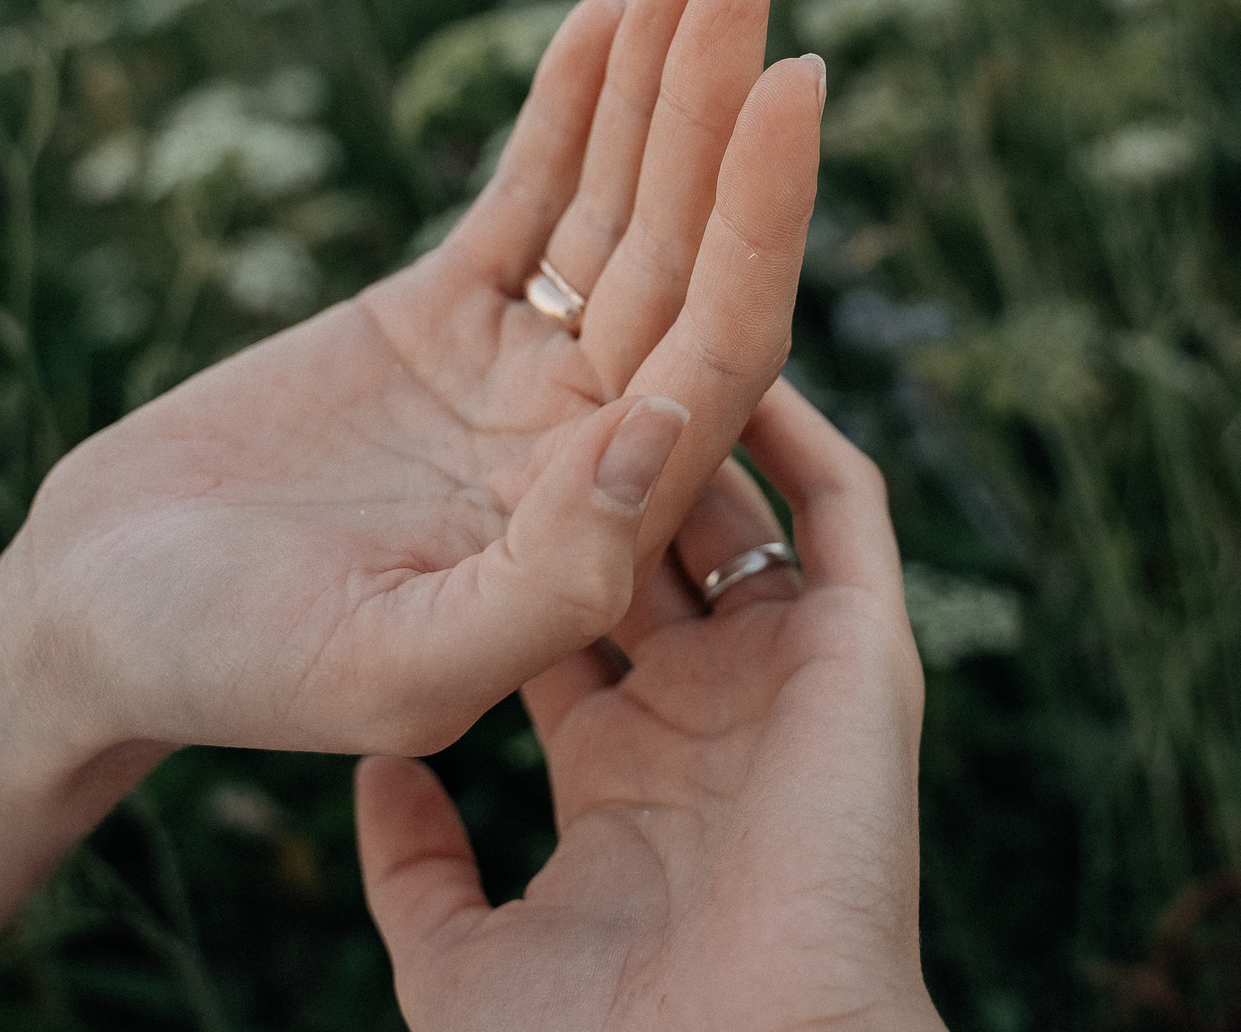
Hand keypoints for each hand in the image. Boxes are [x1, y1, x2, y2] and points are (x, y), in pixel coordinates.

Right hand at [2, 0, 823, 759]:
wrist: (95, 618)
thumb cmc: (230, 670)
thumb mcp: (394, 666)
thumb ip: (548, 577)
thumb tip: (668, 427)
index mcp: (603, 523)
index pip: (722, 348)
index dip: (765, 215)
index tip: (795, 84)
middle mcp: (584, 437)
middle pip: (685, 252)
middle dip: (718, 110)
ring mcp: (517, 370)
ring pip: (617, 207)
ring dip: (660, 87)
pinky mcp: (439, 316)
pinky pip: (528, 195)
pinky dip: (567, 106)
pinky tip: (607, 13)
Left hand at [357, 381, 943, 1031]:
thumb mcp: (457, 951)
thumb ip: (416, 864)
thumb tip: (378, 786)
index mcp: (627, 765)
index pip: (578, 607)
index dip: (533, 523)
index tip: (474, 435)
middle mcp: (713, 703)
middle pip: (663, 534)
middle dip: (619, 437)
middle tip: (568, 328)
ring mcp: (789, 673)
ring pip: (749, 501)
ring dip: (706, 399)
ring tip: (649, 290)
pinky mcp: (862, 652)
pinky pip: (839, 508)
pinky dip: (794, 424)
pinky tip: (728, 341)